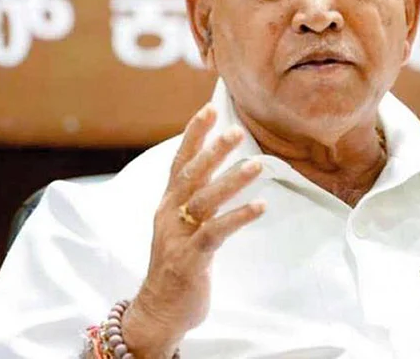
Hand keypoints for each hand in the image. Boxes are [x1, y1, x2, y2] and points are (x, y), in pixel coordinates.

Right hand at [122, 104, 264, 358]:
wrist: (158, 310)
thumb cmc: (177, 264)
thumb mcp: (182, 226)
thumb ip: (196, 201)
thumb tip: (220, 173)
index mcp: (167, 204)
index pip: (180, 162)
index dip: (193, 135)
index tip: (209, 110)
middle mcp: (168, 215)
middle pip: (191, 175)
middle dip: (213, 151)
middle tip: (236, 130)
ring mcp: (177, 237)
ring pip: (204, 201)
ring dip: (231, 181)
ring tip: (257, 164)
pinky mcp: (190, 259)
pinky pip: (216, 233)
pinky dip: (238, 217)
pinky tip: (260, 207)